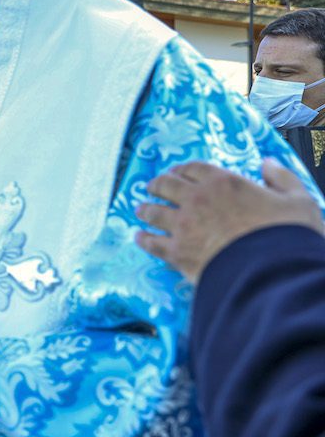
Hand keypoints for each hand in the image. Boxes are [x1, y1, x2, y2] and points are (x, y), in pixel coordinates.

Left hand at [136, 159, 323, 282]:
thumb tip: (268, 164)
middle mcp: (196, 200)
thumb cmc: (287, 236)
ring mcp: (183, 226)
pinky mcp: (177, 253)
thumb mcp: (297, 200)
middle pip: (167, 185)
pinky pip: (153, 243)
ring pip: (154, 212)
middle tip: (153, 187)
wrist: (271, 271)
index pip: (194, 168)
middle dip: (158, 184)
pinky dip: (144, 239)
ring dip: (146, 209)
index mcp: (223, 183)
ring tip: (140, 209)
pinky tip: (140, 238)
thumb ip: (281, 178)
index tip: (178, 171)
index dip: (184, 169)